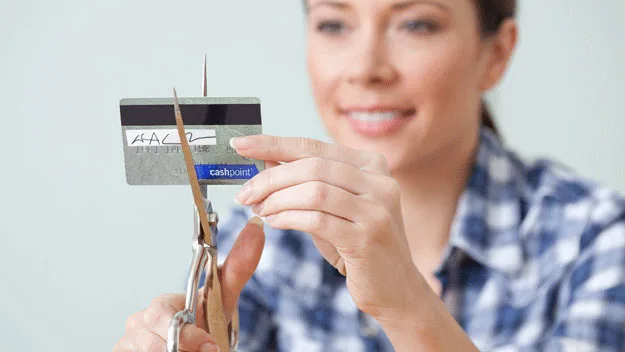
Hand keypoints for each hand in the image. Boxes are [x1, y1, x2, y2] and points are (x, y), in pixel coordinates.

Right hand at [113, 217, 264, 351]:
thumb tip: (255, 228)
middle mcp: (139, 322)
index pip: (161, 314)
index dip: (188, 334)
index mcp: (159, 305)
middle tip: (207, 350)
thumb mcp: (224, 300)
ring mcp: (130, 343)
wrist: (203, 349)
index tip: (211, 344)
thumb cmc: (209, 327)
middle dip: (185, 348)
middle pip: (155, 340)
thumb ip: (238, 268)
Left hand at [231, 136, 427, 321]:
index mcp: (371, 165)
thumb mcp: (331, 207)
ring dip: (277, 200)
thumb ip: (303, 182)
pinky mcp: (368, 236)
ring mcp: (377, 208)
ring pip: (314, 190)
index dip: (273, 143)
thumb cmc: (358, 245)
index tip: (240, 145)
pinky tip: (275, 222)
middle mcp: (379, 180)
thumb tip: (265, 160)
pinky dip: (288, 218)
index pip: (313, 146)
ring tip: (259, 210)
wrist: (396, 287)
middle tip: (245, 193)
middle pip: (311, 166)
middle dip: (270, 179)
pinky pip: (318, 219)